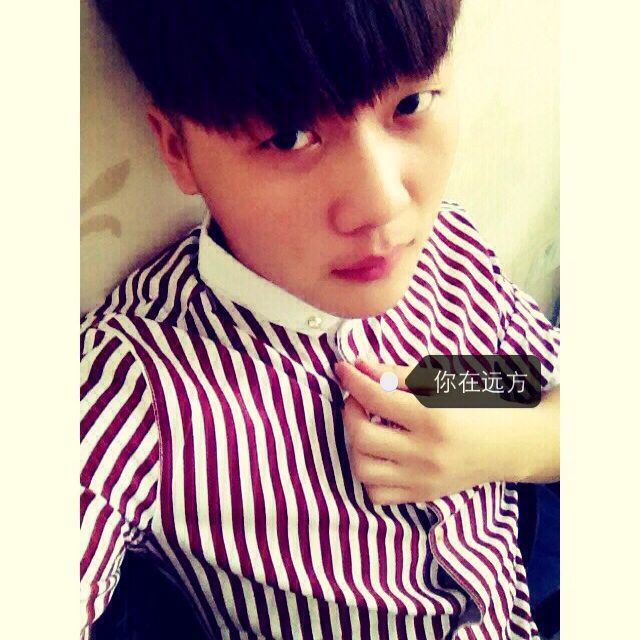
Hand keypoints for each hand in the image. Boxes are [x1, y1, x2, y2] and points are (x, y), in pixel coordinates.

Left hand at [334, 357, 515, 504]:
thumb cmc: (476, 406)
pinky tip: (378, 453)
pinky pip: (376, 494)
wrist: (512, 444)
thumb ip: (396, 374)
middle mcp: (426, 453)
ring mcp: (422, 480)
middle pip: (361, 436)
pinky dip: (368, 472)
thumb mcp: (441, 382)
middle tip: (358, 398)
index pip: (376, 398)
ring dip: (354, 442)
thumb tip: (358, 365)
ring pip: (362, 468)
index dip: (353, 380)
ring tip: (366, 424)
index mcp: (433, 418)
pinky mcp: (421, 496)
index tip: (342, 368)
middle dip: (349, 411)